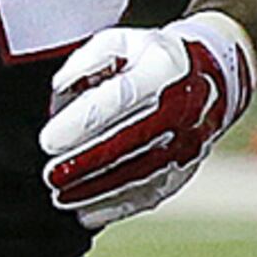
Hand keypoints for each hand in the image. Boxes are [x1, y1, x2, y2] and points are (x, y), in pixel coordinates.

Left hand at [40, 11, 255, 225]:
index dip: (81, 122)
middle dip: (86, 163)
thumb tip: (60, 90)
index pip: (119, 98)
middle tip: (49, 176)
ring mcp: (189, 139)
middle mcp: (182, 105)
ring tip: (60, 197)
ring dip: (98, 190)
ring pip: (141, 173)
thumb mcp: (117, 44)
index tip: (47, 140)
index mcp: (164, 67)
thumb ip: (85, 63)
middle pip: (130, 141)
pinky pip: (153, 192)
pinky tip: (86, 213)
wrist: (209, 74)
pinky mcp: (187, 166)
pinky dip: (118, 206)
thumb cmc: (145, 58)